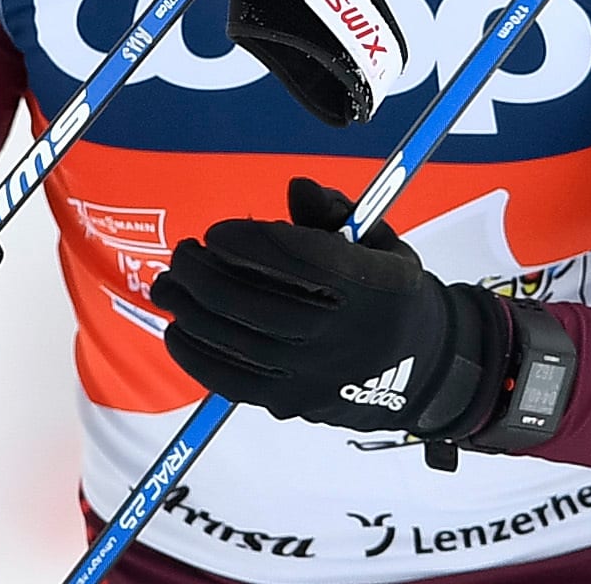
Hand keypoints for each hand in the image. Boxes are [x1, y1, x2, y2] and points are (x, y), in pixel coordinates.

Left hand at [151, 178, 508, 437]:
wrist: (420, 371)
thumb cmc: (389, 294)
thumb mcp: (381, 242)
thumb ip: (335, 212)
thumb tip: (295, 189)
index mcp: (374, 287)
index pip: (302, 261)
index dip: (249, 243)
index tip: (218, 232)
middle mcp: (344, 335)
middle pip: (258, 304)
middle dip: (206, 274)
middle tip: (184, 252)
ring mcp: (315, 375)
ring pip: (238, 342)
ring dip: (191, 309)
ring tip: (170, 284)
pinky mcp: (292, 402)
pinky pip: (233, 381)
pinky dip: (197, 354)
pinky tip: (178, 328)